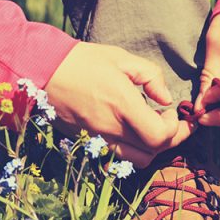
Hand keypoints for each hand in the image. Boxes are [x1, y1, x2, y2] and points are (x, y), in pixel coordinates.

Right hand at [44, 42, 193, 167]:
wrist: (44, 73)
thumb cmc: (82, 61)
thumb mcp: (121, 58)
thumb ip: (150, 77)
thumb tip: (166, 98)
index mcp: (122, 105)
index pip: (160, 136)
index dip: (175, 128)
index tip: (171, 112)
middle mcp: (111, 128)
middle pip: (153, 152)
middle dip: (171, 139)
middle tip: (173, 123)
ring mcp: (98, 138)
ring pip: (136, 160)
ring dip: (151, 149)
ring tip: (151, 130)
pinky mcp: (87, 141)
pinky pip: (117, 156)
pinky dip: (131, 150)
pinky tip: (130, 131)